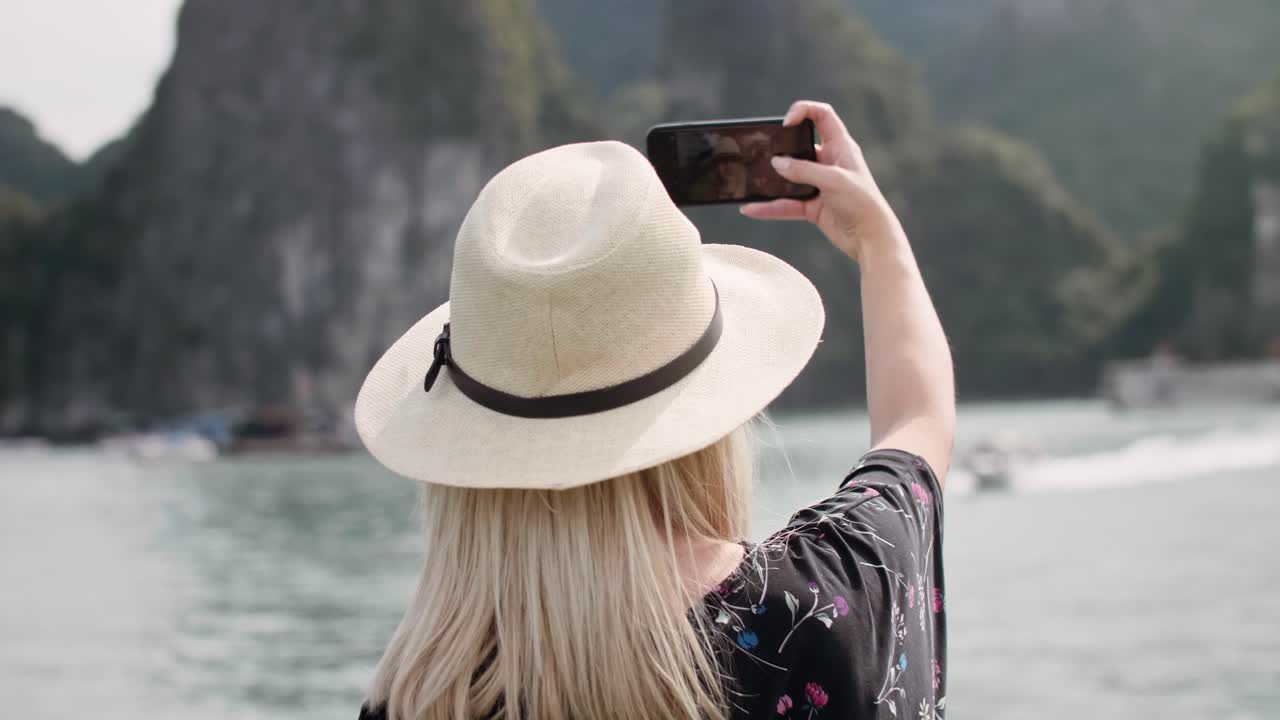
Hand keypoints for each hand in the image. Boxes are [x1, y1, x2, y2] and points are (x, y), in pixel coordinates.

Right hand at [740, 101, 901, 261]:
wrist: (870, 239)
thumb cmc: (862, 203)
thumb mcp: (833, 180)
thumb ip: (804, 170)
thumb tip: (777, 163)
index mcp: (840, 146)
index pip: (822, 116)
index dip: (804, 111)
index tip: (787, 124)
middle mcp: (829, 162)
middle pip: (800, 147)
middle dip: (780, 148)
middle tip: (763, 152)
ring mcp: (819, 184)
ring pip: (789, 178)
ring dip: (771, 181)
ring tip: (751, 181)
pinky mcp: (813, 206)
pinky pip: (787, 203)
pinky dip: (770, 207)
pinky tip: (753, 208)